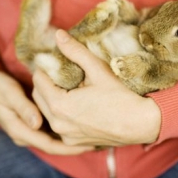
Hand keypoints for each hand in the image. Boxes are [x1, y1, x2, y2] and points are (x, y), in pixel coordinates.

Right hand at [0, 65, 90, 154]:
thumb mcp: (10, 94)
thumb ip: (24, 108)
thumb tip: (37, 124)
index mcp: (21, 131)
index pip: (50, 145)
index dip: (70, 147)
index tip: (89, 145)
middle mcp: (26, 134)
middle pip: (55, 145)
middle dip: (74, 145)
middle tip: (96, 141)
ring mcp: (29, 128)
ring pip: (55, 137)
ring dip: (71, 138)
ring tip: (91, 134)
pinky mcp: (32, 121)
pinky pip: (51, 129)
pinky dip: (65, 128)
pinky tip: (77, 123)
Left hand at [32, 30, 160, 146]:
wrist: (139, 124)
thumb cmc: (120, 97)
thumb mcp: (98, 70)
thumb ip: (75, 52)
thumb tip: (59, 35)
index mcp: (60, 105)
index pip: (38, 80)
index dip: (45, 68)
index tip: (55, 63)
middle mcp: (58, 124)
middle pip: (38, 97)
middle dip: (45, 83)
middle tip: (60, 74)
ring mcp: (66, 136)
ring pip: (47, 112)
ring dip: (51, 98)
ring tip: (69, 88)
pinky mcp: (74, 142)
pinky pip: (59, 125)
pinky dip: (61, 114)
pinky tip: (76, 106)